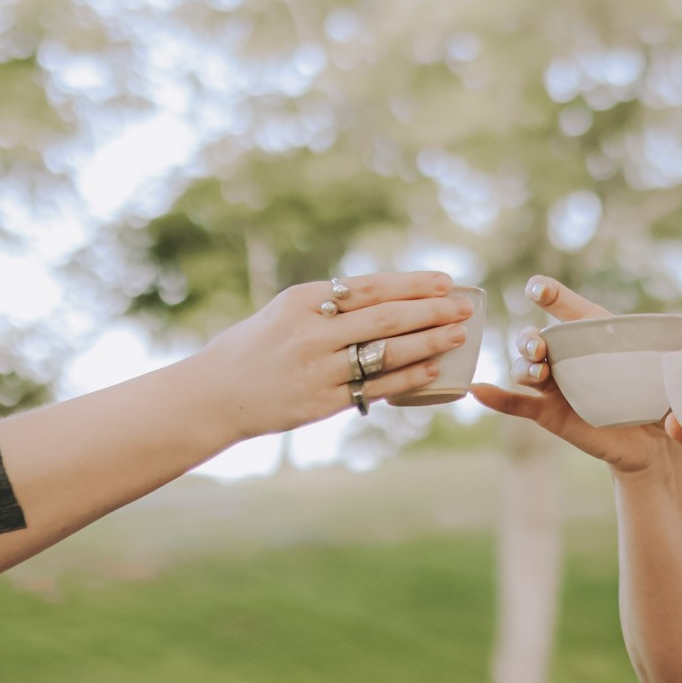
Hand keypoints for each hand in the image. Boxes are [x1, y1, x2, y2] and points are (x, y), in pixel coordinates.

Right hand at [194, 272, 472, 441]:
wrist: (215, 393)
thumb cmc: (258, 345)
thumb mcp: (287, 310)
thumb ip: (332, 303)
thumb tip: (393, 295)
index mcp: (301, 301)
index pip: (369, 287)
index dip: (412, 283)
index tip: (446, 280)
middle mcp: (311, 333)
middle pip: (385, 318)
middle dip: (431, 310)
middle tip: (465, 306)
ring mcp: (318, 369)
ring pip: (386, 353)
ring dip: (428, 342)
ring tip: (458, 334)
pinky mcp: (322, 402)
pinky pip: (376, 387)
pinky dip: (409, 377)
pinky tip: (434, 368)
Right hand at [471, 275, 681, 476]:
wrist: (657, 444)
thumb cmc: (663, 395)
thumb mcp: (679, 369)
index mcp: (594, 335)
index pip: (567, 306)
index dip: (551, 292)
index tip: (538, 286)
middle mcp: (568, 355)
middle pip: (539, 338)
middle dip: (533, 339)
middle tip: (541, 346)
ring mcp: (555, 384)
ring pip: (527, 369)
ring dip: (524, 366)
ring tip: (536, 372)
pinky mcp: (549, 413)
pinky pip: (516, 405)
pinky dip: (496, 398)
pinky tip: (478, 392)